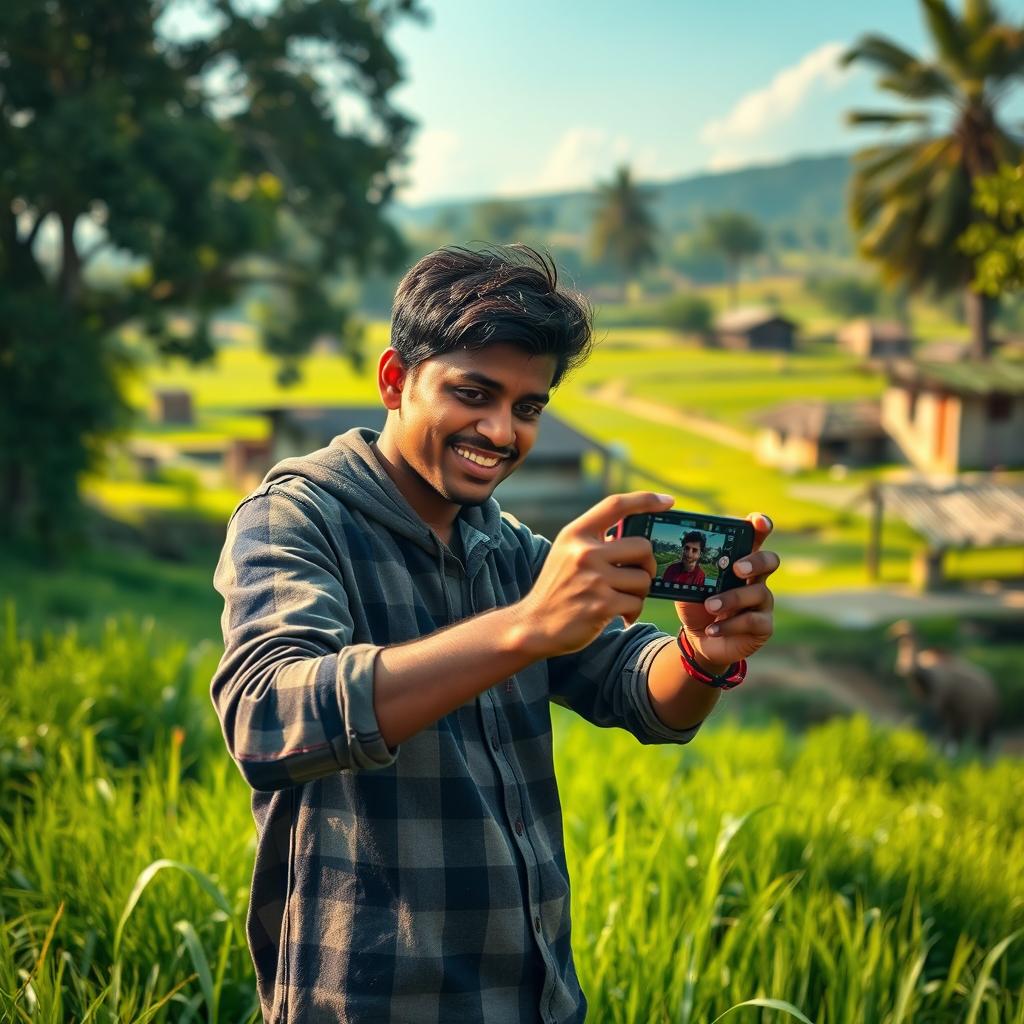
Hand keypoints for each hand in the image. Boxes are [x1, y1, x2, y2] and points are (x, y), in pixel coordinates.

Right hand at [516, 491, 670, 657]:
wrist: (535, 625)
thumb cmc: (558, 588)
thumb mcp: (567, 553)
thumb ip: (596, 541)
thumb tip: (638, 537)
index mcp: (576, 534)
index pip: (615, 505)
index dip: (645, 500)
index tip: (667, 501)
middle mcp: (584, 552)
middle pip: (642, 547)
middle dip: (647, 565)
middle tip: (637, 577)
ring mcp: (593, 579)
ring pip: (643, 579)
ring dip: (639, 593)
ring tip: (621, 599)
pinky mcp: (601, 605)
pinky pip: (636, 603)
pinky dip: (632, 611)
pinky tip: (619, 615)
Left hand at [676, 513, 778, 672]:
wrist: (699, 639)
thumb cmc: (697, 604)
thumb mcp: (689, 583)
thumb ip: (689, 567)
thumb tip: (680, 550)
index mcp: (740, 560)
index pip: (757, 537)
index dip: (761, 525)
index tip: (757, 522)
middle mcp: (757, 578)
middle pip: (770, 560)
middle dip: (755, 561)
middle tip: (737, 568)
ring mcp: (763, 602)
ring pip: (758, 593)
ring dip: (732, 598)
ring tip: (710, 605)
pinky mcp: (763, 626)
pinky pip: (752, 621)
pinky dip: (729, 625)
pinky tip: (712, 629)